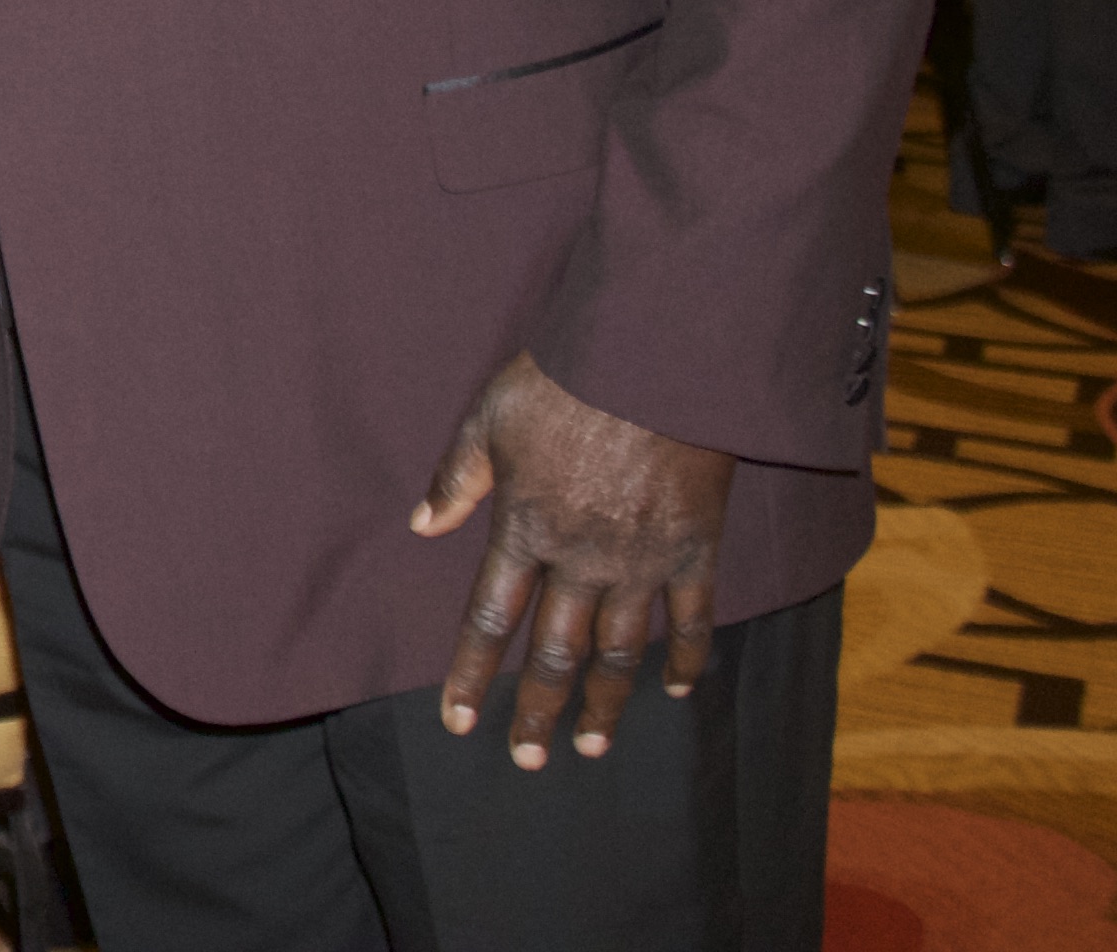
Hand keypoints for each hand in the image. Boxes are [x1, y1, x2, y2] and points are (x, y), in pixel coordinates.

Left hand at [411, 353, 732, 768]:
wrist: (655, 357)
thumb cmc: (564, 378)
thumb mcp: (489, 416)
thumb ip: (456, 478)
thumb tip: (420, 527)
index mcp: (525, 527)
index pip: (491, 618)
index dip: (473, 673)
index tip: (458, 721)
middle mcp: (581, 557)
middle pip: (555, 651)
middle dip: (536, 709)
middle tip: (526, 759)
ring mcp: (643, 559)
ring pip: (621, 650)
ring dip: (606, 703)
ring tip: (593, 745)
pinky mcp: (696, 548)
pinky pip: (692, 618)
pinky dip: (687, 658)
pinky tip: (678, 689)